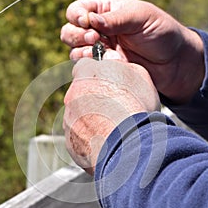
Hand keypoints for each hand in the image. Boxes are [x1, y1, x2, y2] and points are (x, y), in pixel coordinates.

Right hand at [60, 0, 203, 103]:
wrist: (175, 64)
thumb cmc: (161, 33)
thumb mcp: (140, 17)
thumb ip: (115, 19)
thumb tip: (90, 21)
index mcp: (106, 12)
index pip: (78, 11)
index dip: (77, 16)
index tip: (88, 23)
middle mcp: (99, 32)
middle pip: (69, 32)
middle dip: (76, 35)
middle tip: (95, 39)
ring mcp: (101, 53)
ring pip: (74, 52)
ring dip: (81, 52)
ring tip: (101, 52)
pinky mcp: (105, 71)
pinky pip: (86, 70)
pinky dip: (90, 67)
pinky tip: (105, 64)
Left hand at [63, 58, 159, 173]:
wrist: (128, 144)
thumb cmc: (134, 109)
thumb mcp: (138, 75)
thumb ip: (120, 65)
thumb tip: (113, 62)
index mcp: (86, 74)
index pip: (84, 66)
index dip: (97, 75)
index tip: (107, 82)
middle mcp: (72, 96)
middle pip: (80, 93)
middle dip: (94, 98)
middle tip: (114, 108)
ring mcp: (69, 120)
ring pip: (79, 116)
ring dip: (92, 119)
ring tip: (113, 127)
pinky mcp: (70, 142)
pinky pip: (79, 137)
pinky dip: (90, 139)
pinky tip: (107, 141)